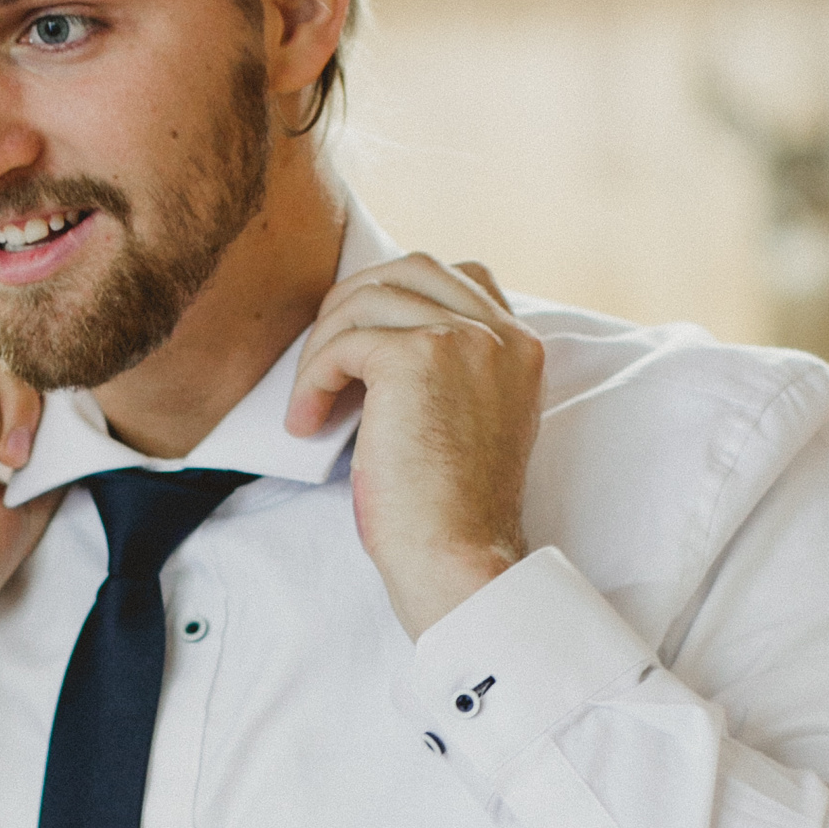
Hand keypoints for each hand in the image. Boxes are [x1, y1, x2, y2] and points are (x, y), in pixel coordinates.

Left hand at [286, 255, 543, 638]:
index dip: (402, 297)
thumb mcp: (468, 423)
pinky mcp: (417, 356)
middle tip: (325, 361)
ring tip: (310, 403)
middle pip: (412, 268)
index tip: (365, 346)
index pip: (461, 278)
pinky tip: (306, 422)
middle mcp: (502, 334)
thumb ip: (449, 372)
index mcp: (522, 349)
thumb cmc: (451, 514)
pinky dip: (314, 379)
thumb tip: (371, 338)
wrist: (456, 559)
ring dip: (324, 347)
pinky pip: (344, 342)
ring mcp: (464, 339)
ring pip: (369, 299)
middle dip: (357, 304)